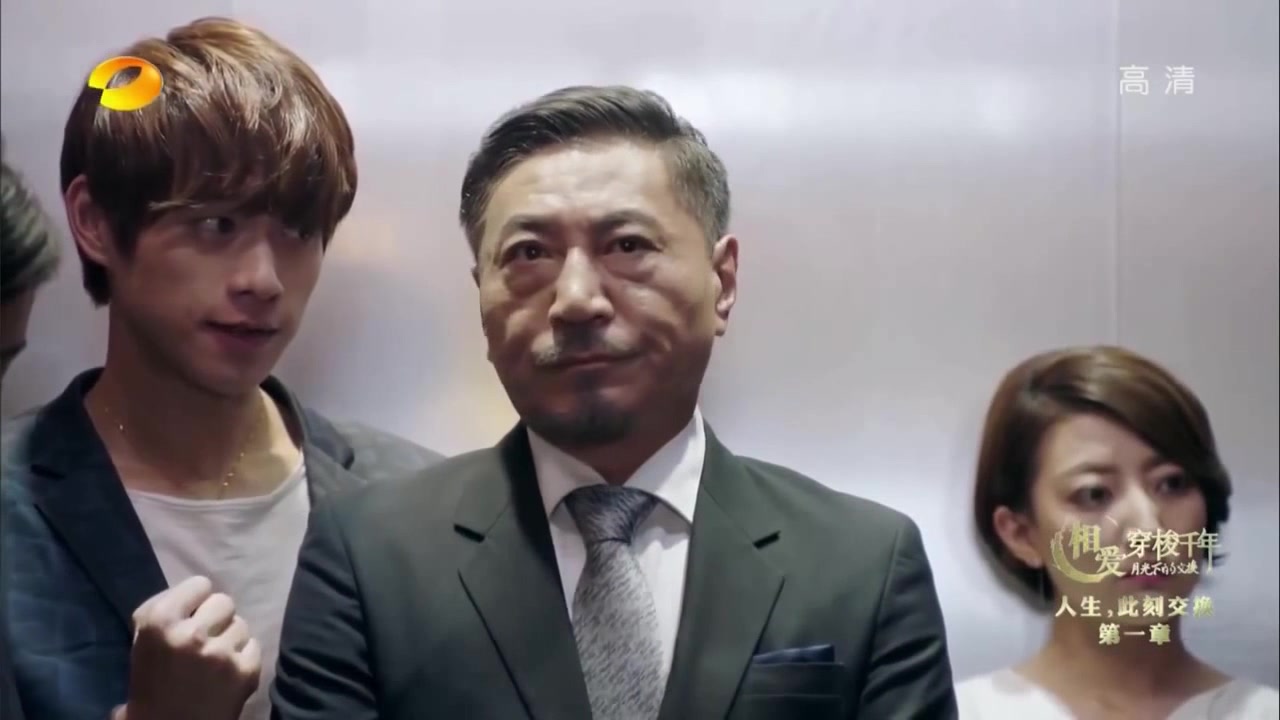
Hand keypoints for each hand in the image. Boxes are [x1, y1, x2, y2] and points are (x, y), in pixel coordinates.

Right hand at [114, 576, 261, 719]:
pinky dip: (244, 658)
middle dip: (217, 618)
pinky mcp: (245, 670)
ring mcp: (221, 652)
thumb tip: (196, 591)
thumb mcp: (143, 642)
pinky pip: (254, 645)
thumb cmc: (150, 687)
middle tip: (206, 637)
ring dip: (231, 638)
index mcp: (159, 621)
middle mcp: (191, 632)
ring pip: (242, 624)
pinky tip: (228, 674)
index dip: (197, 600)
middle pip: (225, 601)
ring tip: (215, 659)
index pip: (200, 584)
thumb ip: (167, 610)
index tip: (192, 615)